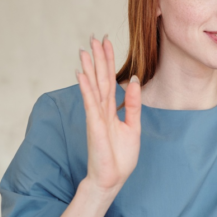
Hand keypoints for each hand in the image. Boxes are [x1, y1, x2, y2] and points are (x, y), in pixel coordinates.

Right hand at [76, 34, 141, 192]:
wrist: (112, 179)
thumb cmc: (120, 157)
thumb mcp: (133, 126)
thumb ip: (133, 105)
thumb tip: (134, 81)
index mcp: (110, 110)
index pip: (109, 80)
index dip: (108, 61)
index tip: (107, 42)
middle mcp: (101, 110)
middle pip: (100, 79)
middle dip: (98, 58)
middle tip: (95, 37)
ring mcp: (96, 117)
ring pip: (93, 87)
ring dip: (89, 68)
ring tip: (85, 49)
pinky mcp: (95, 125)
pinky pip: (91, 103)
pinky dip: (86, 88)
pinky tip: (81, 74)